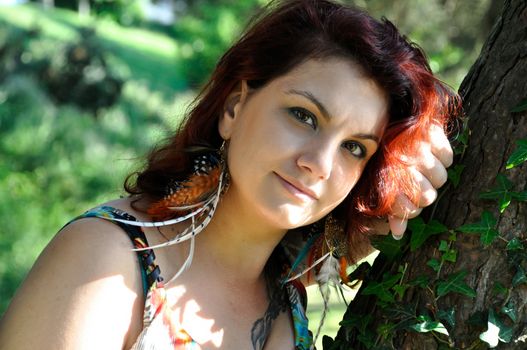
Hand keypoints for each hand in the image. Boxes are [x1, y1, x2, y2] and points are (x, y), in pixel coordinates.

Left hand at [388, 123, 452, 238]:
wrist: (379, 124)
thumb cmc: (379, 160)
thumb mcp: (380, 185)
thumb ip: (391, 209)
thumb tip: (399, 233)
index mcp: (386, 177)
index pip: (409, 209)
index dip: (408, 208)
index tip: (402, 199)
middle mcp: (403, 162)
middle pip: (428, 197)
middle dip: (421, 193)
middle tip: (413, 182)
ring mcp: (419, 147)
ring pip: (441, 179)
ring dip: (432, 176)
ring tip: (421, 168)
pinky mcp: (432, 132)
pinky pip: (448, 157)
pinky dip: (442, 157)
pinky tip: (430, 153)